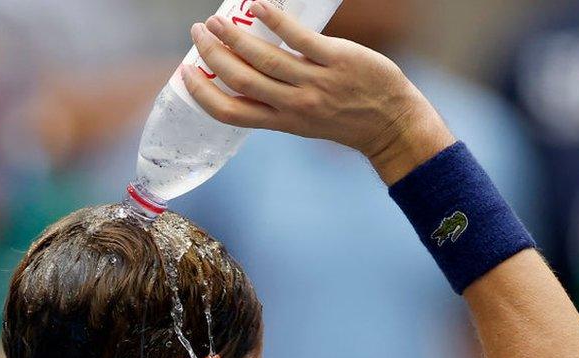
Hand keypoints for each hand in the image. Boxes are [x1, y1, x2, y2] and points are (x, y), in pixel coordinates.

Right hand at [181, 0, 455, 183]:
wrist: (391, 124)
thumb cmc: (347, 120)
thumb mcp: (305, 122)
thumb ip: (277, 104)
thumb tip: (247, 76)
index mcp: (281, 122)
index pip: (230, 113)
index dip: (203, 94)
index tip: (186, 73)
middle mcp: (293, 105)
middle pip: (238, 79)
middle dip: (212, 54)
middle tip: (199, 32)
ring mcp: (314, 83)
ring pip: (262, 57)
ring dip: (234, 35)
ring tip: (218, 19)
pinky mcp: (335, 60)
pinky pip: (297, 38)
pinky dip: (273, 20)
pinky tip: (257, 5)